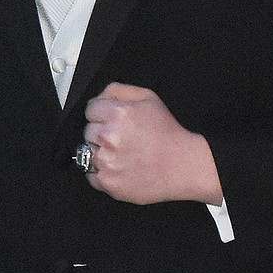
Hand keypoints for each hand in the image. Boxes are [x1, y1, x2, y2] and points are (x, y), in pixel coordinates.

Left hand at [83, 83, 222, 204]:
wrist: (184, 166)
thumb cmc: (168, 133)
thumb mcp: (149, 98)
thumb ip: (118, 90)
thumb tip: (98, 97)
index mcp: (118, 113)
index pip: (90, 110)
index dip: (103, 115)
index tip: (115, 122)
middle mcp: (109, 137)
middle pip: (88, 132)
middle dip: (102, 134)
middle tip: (123, 140)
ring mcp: (107, 162)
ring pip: (88, 153)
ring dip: (101, 154)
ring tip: (124, 155)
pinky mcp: (108, 182)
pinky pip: (91, 175)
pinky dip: (103, 173)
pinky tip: (122, 169)